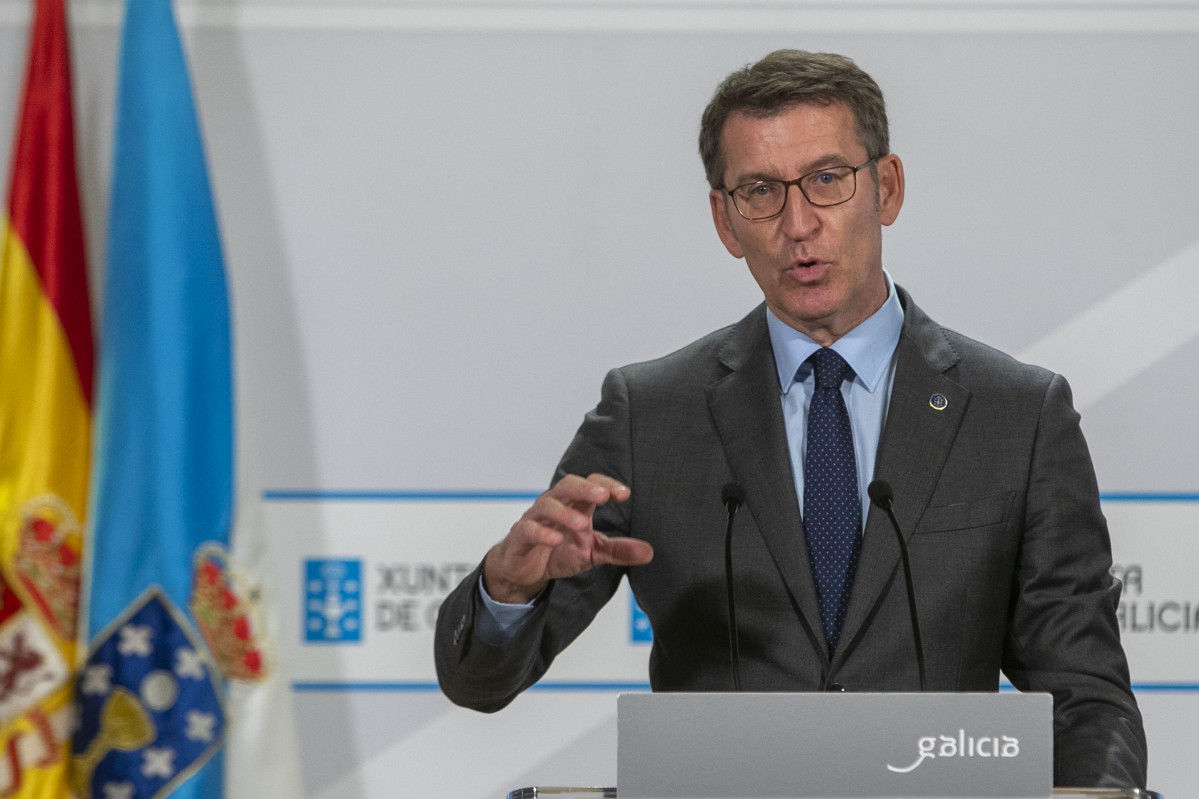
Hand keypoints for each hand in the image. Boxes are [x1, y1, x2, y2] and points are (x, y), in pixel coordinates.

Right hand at [482, 473, 652, 603]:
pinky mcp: (519, 536)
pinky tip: (555, 539)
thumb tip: (649, 552)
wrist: (526, 571)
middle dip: (585, 488)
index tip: (624, 494)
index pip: (591, 485)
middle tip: (603, 496)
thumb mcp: (593, 553)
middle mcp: (555, 505)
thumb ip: (618, 550)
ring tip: (582, 523)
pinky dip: (541, 533)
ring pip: (547, 505)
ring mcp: (535, 519)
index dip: (606, 486)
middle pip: (567, 485)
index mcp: (575, 504)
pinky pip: (527, 529)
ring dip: (564, 513)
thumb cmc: (559, 552)